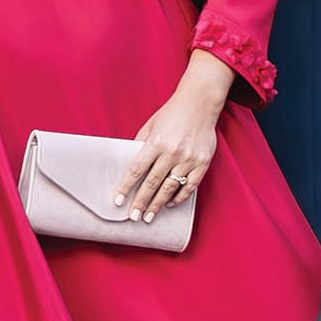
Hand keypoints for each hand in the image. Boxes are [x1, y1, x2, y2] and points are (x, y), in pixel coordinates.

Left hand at [113, 56, 231, 223]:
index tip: (118, 201)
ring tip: (149, 217)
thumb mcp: (151, 125)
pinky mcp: (202, 163)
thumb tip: (130, 166)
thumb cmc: (172, 113)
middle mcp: (172, 152)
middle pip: (152, 183)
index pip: (136, 170)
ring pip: (170, 188)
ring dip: (158, 205)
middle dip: (141, 203)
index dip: (126, 187)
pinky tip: (170, 204)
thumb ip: (140, 144)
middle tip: (133, 217)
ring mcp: (189, 159)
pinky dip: (179, 197)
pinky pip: (189, 186)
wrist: (200, 102)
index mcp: (157, 142)